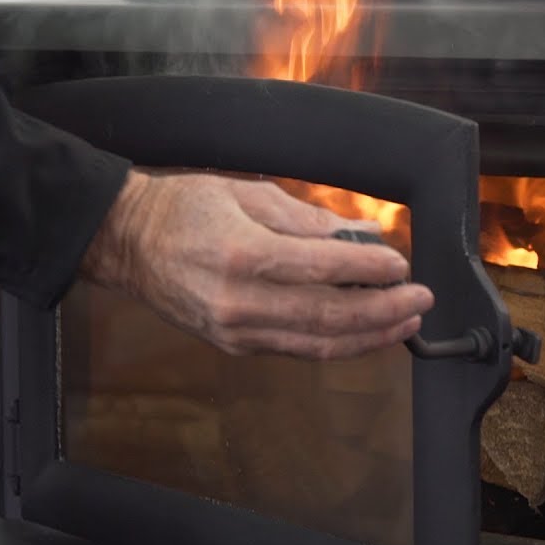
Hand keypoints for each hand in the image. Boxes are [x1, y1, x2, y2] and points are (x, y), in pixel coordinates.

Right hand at [80, 170, 433, 359]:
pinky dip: (337, 343)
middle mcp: (238, 300)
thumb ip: (306, 220)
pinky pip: (296, 350)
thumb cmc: (181, 209)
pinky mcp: (234, 344)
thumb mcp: (246, 195)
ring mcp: (236, 330)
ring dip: (369, 336)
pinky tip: (366, 332)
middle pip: (327, 317)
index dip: (369, 270)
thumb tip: (360, 237)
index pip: (322, 268)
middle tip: (419, 300)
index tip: (401, 264)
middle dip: (383, 311)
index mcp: (241, 254)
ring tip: (405, 322)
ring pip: (317, 344)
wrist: (125, 244)